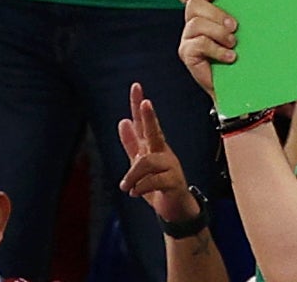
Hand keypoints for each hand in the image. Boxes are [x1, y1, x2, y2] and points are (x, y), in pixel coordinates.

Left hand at [116, 84, 198, 225]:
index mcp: (154, 147)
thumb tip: (122, 121)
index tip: (136, 87)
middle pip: (155, 132)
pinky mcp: (173, 182)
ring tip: (125, 186)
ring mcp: (170, 166)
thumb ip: (132, 144)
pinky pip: (153, 181)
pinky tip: (135, 192)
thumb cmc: (158, 185)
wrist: (174, 208)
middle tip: (146, 103)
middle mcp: (163, 152)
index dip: (139, 106)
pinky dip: (139, 188)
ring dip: (132, 175)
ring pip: (147, 162)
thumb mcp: (139, 164)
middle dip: (149, 118)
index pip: (145, 123)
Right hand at [176, 0, 237, 95]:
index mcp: (204, 11)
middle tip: (235, 26)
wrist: (241, 81)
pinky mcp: (188, 54)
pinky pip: (198, 44)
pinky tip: (230, 56)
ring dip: (218, 32)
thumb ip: (241, 12)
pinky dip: (217, 49)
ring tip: (233, 43)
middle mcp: (193, 22)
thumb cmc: (246, 51)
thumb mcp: (245, 28)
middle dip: (216, 13)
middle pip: (194, 5)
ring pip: (196, 23)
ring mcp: (188, 38)